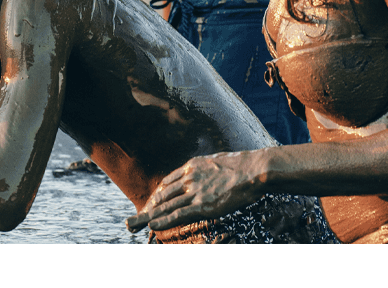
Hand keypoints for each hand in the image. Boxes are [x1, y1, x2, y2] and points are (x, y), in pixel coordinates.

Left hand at [126, 151, 263, 232]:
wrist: (252, 170)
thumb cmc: (240, 166)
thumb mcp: (216, 162)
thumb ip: (204, 170)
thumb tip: (204, 174)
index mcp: (192, 166)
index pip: (168, 182)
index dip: (158, 194)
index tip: (151, 204)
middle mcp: (189, 177)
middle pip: (163, 193)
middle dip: (149, 207)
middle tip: (135, 218)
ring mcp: (195, 191)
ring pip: (167, 205)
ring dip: (150, 216)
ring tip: (136, 224)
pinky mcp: (203, 204)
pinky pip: (178, 213)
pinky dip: (164, 220)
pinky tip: (153, 225)